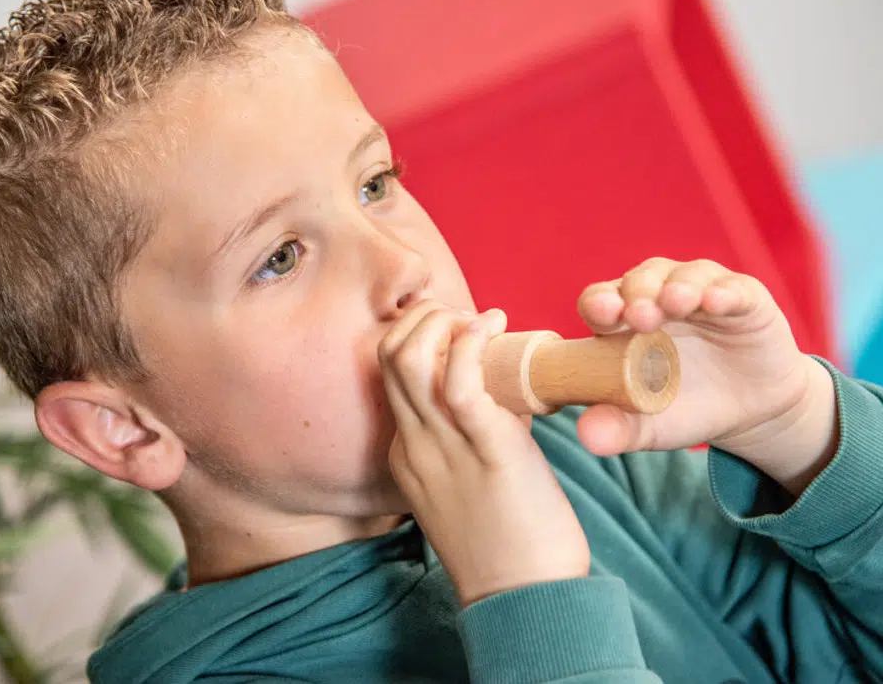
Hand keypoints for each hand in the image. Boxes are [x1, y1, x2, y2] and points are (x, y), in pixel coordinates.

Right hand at [378, 301, 589, 606]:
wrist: (526, 598)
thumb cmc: (509, 540)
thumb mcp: (468, 484)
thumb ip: (470, 438)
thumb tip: (502, 393)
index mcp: (406, 453)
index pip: (389, 374)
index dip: (419, 336)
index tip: (460, 329)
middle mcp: (413, 444)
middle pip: (389, 354)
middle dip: (422, 317)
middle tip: (466, 317)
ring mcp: (441, 446)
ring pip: (410, 357)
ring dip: (443, 321)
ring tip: (482, 321)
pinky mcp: (484, 448)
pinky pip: (460, 379)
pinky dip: (471, 343)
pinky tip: (494, 329)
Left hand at [576, 258, 838, 496]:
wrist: (748, 413)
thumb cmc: (682, 408)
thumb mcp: (648, 427)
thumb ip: (617, 430)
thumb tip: (587, 437)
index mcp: (622, 321)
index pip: (600, 301)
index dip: (599, 304)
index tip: (602, 315)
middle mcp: (656, 296)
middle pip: (639, 281)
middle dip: (637, 294)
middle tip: (639, 316)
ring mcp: (699, 291)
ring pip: (684, 276)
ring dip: (677, 287)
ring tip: (675, 302)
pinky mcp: (743, 298)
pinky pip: (733, 289)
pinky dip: (724, 292)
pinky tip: (716, 302)